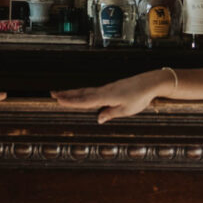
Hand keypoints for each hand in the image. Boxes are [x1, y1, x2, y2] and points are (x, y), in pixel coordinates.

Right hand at [53, 68, 176, 121]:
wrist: (149, 83)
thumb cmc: (139, 98)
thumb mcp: (126, 110)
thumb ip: (111, 114)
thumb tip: (98, 119)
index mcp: (106, 97)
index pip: (85, 100)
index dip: (71, 101)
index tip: (58, 101)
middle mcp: (104, 91)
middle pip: (82, 93)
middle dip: (67, 95)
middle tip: (52, 95)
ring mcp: (107, 88)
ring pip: (86, 91)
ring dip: (73, 92)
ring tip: (62, 93)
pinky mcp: (111, 88)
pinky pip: (93, 91)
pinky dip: (83, 92)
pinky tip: (81, 95)